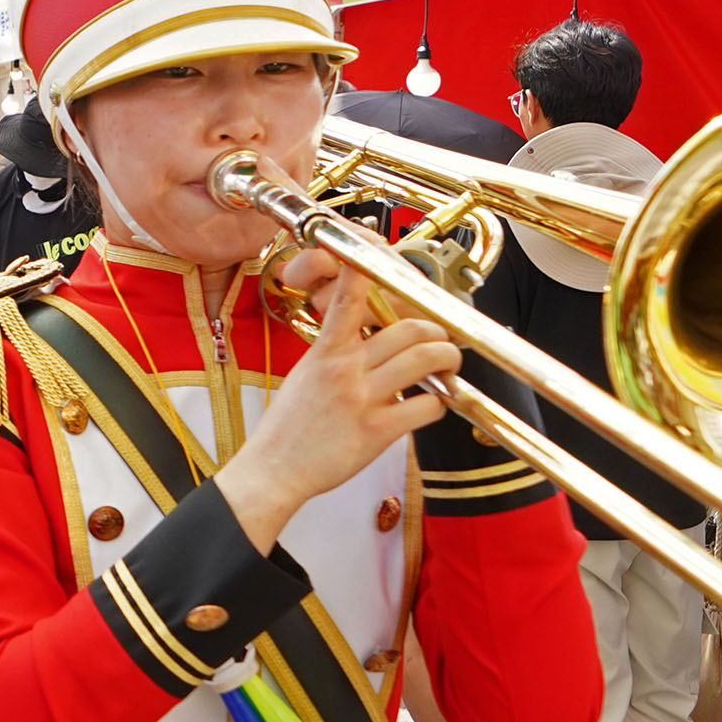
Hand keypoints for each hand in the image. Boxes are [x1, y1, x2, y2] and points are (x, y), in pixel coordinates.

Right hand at [212, 269, 459, 550]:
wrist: (273, 470)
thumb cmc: (288, 427)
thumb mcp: (304, 375)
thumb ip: (335, 354)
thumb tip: (365, 340)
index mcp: (325, 352)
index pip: (349, 297)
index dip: (368, 270)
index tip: (382, 251)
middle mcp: (346, 370)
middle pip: (411, 329)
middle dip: (437, 333)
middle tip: (441, 342)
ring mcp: (363, 399)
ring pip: (427, 359)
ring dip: (448, 360)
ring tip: (447, 368)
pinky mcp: (377, 431)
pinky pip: (427, 406)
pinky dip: (438, 404)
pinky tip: (430, 406)